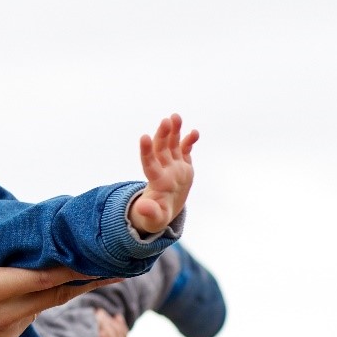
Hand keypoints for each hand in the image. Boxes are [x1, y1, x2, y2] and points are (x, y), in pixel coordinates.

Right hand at [0, 185, 114, 336]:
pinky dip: (13, 320)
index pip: (52, 277)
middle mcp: (10, 315)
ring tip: (33, 286)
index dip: (81, 270)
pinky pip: (15, 333)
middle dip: (80, 283)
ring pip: (33, 313)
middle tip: (110, 272)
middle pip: (57, 297)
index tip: (108, 264)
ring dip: (37, 299)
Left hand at [130, 113, 198, 234]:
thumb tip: (142, 208)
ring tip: (175, 117)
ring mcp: (173, 166)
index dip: (146, 151)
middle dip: (163, 135)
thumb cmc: (156, 216)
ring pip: (172, 146)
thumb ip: (149, 212)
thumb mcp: (154, 219)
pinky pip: (185, 151)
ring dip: (174, 132)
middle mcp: (164, 170)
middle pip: (161, 149)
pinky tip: (194, 132)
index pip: (149, 164)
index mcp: (157, 181)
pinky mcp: (183, 166)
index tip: (143, 137)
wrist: (163, 210)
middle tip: (166, 120)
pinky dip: (189, 142)